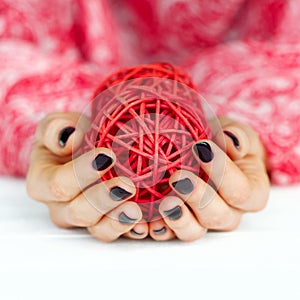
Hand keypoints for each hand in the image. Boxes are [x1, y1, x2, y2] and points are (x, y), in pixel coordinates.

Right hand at [26, 112, 148, 241]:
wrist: (88, 148)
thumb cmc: (73, 137)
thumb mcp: (58, 125)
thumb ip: (55, 128)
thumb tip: (69, 137)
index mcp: (44, 183)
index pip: (57, 184)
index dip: (81, 173)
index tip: (107, 155)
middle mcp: (62, 207)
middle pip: (78, 213)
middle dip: (103, 200)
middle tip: (127, 185)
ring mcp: (86, 219)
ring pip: (98, 230)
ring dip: (118, 221)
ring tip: (136, 210)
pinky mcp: (107, 223)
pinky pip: (120, 232)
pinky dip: (134, 230)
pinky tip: (146, 224)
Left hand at [148, 116, 269, 241]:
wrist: (205, 151)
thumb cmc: (224, 143)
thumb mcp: (236, 133)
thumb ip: (239, 136)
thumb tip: (234, 143)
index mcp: (250, 193)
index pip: (243, 192)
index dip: (224, 172)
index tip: (202, 147)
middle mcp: (229, 212)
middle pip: (219, 216)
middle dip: (198, 197)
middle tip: (178, 177)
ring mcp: (202, 220)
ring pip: (195, 231)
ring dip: (179, 219)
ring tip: (165, 203)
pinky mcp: (178, 222)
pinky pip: (169, 232)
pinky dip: (157, 228)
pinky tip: (146, 222)